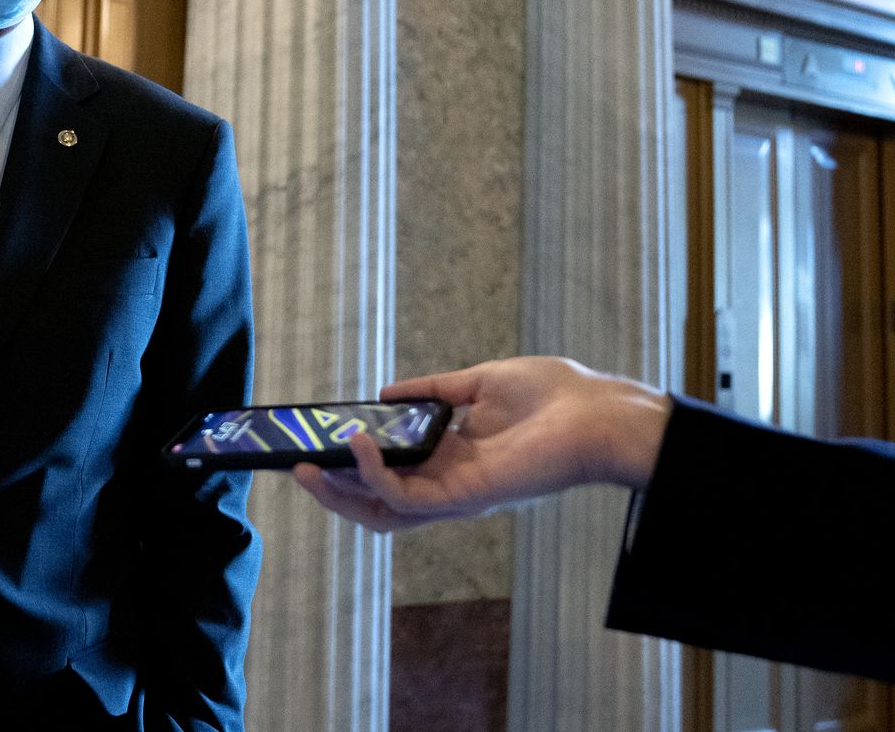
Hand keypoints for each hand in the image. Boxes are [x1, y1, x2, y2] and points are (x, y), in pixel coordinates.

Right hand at [292, 356, 671, 531]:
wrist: (597, 413)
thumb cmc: (554, 397)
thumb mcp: (478, 382)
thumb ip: (432, 389)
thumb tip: (386, 391)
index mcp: (451, 457)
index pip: (390, 472)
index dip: (350, 463)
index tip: (315, 443)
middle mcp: (449, 482)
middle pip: (377, 501)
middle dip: (333, 490)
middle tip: (297, 467)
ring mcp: (455, 495)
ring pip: (382, 512)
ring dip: (341, 493)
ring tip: (308, 468)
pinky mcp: (465, 497)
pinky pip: (406, 498)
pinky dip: (375, 476)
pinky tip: (357, 446)